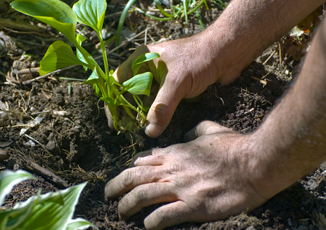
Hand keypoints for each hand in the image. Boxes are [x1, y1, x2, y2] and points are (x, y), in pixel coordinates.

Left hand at [105, 121, 270, 229]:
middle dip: (117, 186)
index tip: (124, 179)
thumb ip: (195, 129)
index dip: (129, 170)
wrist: (254, 163)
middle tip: (108, 195)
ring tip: (120, 212)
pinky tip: (147, 226)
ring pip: (142, 196)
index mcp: (175, 153)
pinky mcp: (192, 206)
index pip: (142, 161)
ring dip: (127, 205)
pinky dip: (152, 222)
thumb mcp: (211, 130)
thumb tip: (187, 132)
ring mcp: (180, 188)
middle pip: (134, 177)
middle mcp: (172, 170)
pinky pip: (164, 215)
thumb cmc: (234, 147)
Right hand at [107, 30, 241, 137]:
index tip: (116, 121)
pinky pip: (159, 103)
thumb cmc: (200, 58)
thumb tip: (150, 131)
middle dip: (129, 112)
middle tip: (130, 130)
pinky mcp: (172, 87)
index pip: (118, 81)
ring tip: (143, 131)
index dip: (114, 102)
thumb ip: (162, 107)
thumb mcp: (177, 82)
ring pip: (145, 100)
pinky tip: (156, 125)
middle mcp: (147, 68)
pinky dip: (157, 114)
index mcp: (141, 58)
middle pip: (130, 93)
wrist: (227, 53)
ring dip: (144, 115)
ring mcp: (160, 78)